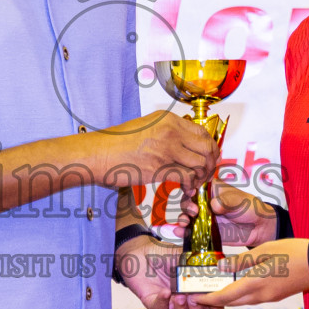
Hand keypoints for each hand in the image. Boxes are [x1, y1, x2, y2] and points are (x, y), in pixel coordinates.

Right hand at [93, 111, 218, 188]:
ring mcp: (166, 149)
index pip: (202, 132)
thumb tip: (183, 145)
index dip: (209, 148)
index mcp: (168, 119)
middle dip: (210, 163)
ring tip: (193, 183)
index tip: (206, 159)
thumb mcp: (146, 127)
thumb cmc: (116, 144)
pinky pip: (187, 177)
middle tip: (203, 174)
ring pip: (200, 163)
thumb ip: (166, 133)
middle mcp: (171, 131)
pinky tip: (185, 189)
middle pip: (207, 147)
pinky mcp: (160, 167)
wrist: (98, 153)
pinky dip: (190, 186)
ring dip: (200, 177)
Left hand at [117, 235, 222, 308]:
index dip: (216, 304)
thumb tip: (217, 267)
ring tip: (180, 295)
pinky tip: (166, 291)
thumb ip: (201, 264)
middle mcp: (187, 305)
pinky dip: (164, 300)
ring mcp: (171, 307)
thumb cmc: (167, 256)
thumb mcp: (188, 258)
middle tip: (195, 299)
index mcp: (199, 294)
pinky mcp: (155, 305)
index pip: (215, 308)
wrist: (144, 254)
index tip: (212, 293)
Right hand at [177, 181, 280, 247]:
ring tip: (185, 223)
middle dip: (186, 205)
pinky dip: (184, 232)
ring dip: (182, 218)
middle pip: (188, 200)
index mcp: (212, 189)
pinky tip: (180, 232)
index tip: (191, 193)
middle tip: (193, 211)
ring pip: (187, 215)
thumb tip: (214, 205)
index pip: (196, 185)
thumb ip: (227, 202)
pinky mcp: (204, 231)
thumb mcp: (240, 200)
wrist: (258, 228)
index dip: (190, 188)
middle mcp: (205, 202)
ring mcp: (203, 217)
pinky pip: (192, 231)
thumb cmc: (250, 207)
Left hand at [192, 239, 308, 307]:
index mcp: (255, 284)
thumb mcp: (264, 250)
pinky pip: (253, 298)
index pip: (225, 296)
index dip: (207, 299)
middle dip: (215, 299)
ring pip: (242, 301)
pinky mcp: (276, 295)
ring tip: (215, 286)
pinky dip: (240, 293)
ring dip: (228, 297)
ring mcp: (270, 297)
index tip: (194, 297)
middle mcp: (261, 296)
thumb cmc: (294, 252)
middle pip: (232, 302)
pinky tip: (237, 282)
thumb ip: (241, 260)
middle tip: (201, 291)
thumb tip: (220, 267)